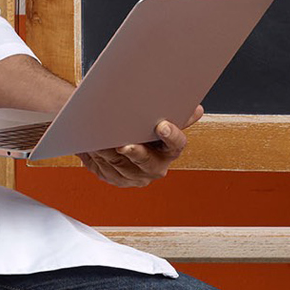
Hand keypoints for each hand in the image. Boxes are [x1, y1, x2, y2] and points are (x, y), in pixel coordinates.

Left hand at [78, 105, 204, 186]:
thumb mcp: (164, 123)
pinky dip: (96, 157)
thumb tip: (198, 110)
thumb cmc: (145, 129)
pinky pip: (103, 169)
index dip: (170, 135)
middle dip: (134, 152)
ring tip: (100, 137)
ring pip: (120, 165)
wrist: (123, 141)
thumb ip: (179, 117)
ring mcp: (134, 177)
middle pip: (145, 161)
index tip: (162, 125)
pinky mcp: (114, 179)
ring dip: (109, 152)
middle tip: (124, 143)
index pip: (176, 145)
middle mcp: (154, 168)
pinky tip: (92, 145)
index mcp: (170, 152)